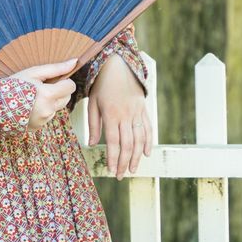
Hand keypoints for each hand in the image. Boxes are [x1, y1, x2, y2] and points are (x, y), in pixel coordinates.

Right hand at [6, 60, 78, 129]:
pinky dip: (43, 111)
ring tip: (33, 98)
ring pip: (57, 108)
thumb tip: (75, 62)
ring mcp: (43, 121)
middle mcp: (48, 110)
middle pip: (66, 98)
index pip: (71, 87)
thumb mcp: (33, 73)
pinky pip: (47, 117)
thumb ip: (55, 68)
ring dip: (50, 102)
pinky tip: (29, 107)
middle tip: (42, 87)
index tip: (54, 80)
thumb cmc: (13, 85)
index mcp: (48, 95)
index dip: (64, 81)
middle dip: (59, 91)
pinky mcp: (38, 128)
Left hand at [87, 57, 152, 177]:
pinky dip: (148, 141)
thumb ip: (94, 125)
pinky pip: (148, 128)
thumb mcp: (93, 103)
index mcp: (111, 114)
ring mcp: (137, 112)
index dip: (114, 159)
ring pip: (140, 139)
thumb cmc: (101, 85)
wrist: (119, 65)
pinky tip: (146, 153)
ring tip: (133, 169)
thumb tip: (92, 144)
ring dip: (137, 156)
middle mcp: (126, 115)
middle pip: (128, 144)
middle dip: (125, 162)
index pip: (114, 142)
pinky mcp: (143, 109)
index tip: (112, 171)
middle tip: (122, 175)